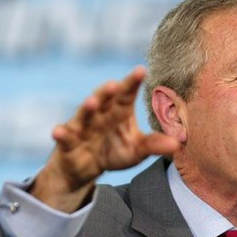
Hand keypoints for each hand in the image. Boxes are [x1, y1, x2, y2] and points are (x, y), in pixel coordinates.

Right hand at [31, 66, 180, 211]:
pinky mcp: (67, 142)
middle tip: (115, 83)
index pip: (126, 94)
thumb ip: (154, 145)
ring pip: (84, 115)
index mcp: (118, 112)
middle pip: (104, 100)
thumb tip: (178, 144)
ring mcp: (82, 127)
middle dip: (108, 91)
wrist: (85, 167)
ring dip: (87, 108)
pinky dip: (61, 134)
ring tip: (91, 102)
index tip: (141, 70)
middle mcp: (100, 114)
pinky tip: (58, 132)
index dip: (132, 83)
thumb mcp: (136, 150)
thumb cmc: (113, 151)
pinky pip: (64, 138)